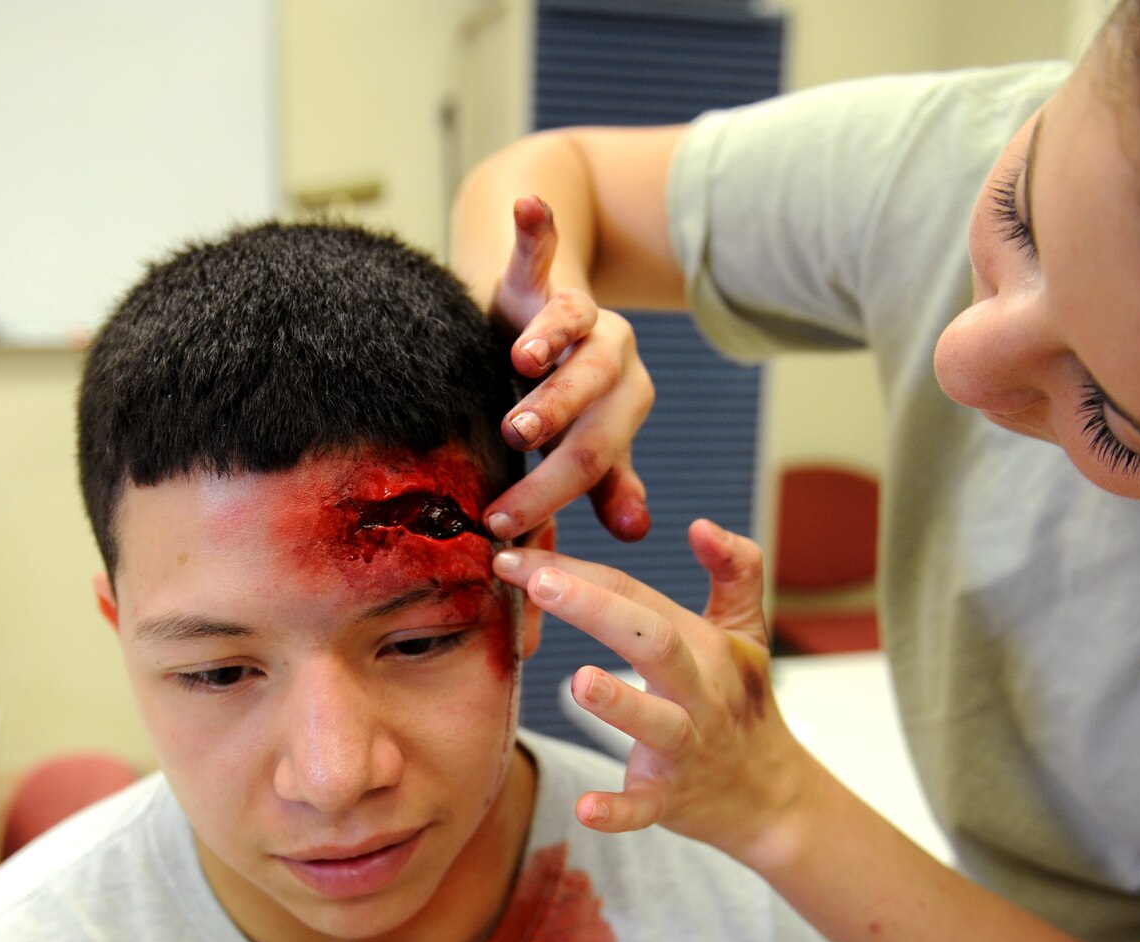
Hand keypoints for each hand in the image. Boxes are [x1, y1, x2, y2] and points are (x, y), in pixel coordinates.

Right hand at [484, 196, 654, 542]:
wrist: (542, 327)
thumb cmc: (563, 402)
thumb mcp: (585, 441)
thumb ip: (606, 481)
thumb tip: (635, 534)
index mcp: (624, 403)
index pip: (593, 454)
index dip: (550, 491)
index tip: (503, 522)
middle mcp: (612, 355)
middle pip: (590, 390)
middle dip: (554, 416)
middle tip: (517, 441)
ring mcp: (579, 312)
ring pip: (573, 324)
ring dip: (548, 340)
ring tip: (521, 360)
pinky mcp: (540, 275)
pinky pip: (543, 249)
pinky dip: (538, 228)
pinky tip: (532, 208)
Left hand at [493, 519, 818, 864]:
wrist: (773, 796)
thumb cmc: (742, 704)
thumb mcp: (747, 633)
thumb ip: (736, 571)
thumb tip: (702, 525)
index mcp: (704, 645)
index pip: (636, 597)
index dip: (578, 570)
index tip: (516, 555)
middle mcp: (699, 691)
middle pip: (653, 642)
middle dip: (598, 609)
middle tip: (539, 582)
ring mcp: (688, 747)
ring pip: (658, 723)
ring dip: (620, 703)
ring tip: (578, 681)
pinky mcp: (673, 799)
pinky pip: (645, 807)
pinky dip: (618, 811)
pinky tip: (586, 810)